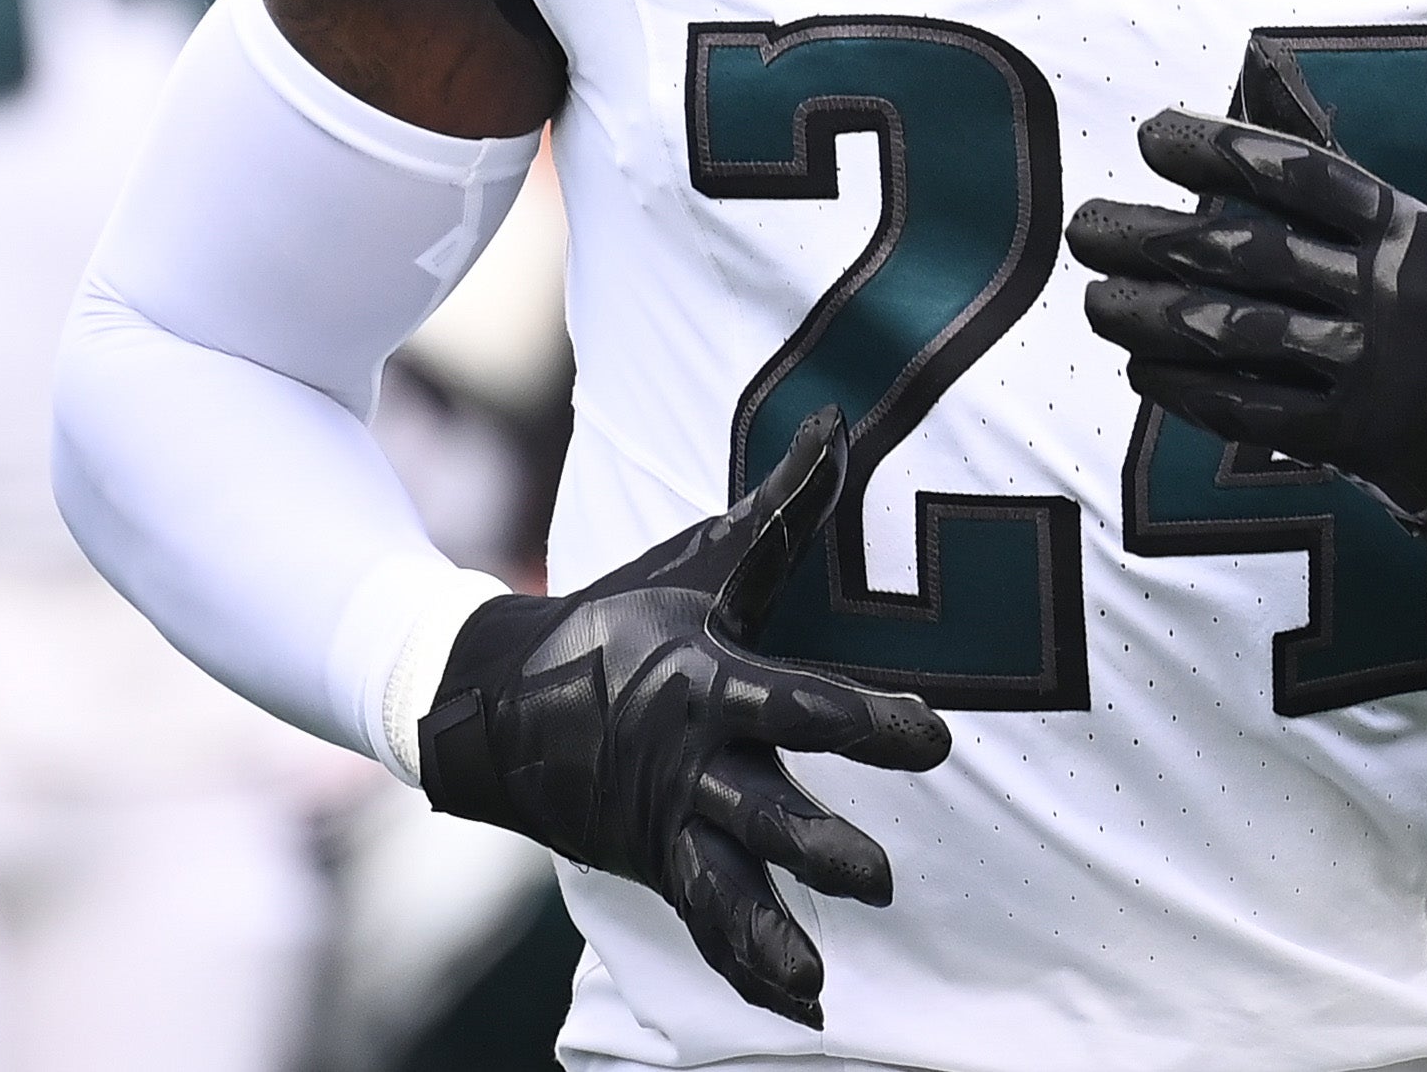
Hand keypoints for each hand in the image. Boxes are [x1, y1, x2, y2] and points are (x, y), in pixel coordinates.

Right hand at [419, 408, 951, 1025]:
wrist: (493, 699)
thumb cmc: (619, 620)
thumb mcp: (699, 560)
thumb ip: (782, 507)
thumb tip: (839, 420)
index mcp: (705, 682)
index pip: (799, 704)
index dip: (866, 721)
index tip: (933, 738)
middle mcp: (685, 761)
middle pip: (760, 809)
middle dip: (815, 845)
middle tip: (880, 879)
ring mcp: (665, 822)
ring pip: (722, 885)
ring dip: (768, 932)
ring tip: (814, 980)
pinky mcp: (654, 863)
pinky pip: (703, 923)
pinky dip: (744, 966)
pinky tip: (796, 1007)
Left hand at [1066, 39, 1426, 556]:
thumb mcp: (1403, 224)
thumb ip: (1326, 159)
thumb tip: (1259, 67)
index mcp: (1401, 224)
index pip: (1300, 173)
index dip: (1220, 149)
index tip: (1148, 135)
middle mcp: (1391, 291)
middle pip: (1253, 254)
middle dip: (1155, 239)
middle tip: (1086, 227)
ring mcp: (1371, 367)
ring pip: (1239, 334)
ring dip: (1151, 317)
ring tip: (1093, 302)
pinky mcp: (1348, 434)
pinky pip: (1249, 408)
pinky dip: (1186, 388)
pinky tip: (1138, 367)